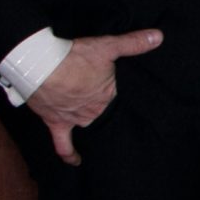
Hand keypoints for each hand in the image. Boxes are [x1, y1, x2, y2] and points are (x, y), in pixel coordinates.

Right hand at [27, 28, 162, 164]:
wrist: (39, 67)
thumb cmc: (73, 56)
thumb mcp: (107, 46)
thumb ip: (133, 43)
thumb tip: (159, 36)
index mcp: (108, 94)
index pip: (118, 97)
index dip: (118, 93)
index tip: (125, 96)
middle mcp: (93, 109)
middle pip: (102, 110)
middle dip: (103, 106)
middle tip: (105, 104)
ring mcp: (75, 118)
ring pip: (87, 124)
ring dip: (89, 122)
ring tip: (97, 126)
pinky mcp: (56, 122)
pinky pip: (62, 144)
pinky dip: (69, 154)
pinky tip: (76, 162)